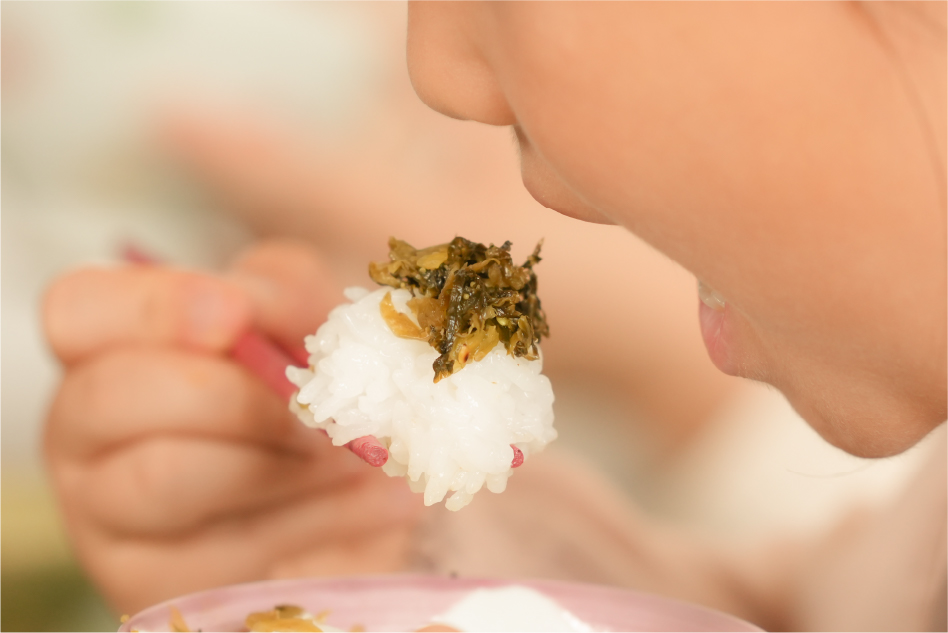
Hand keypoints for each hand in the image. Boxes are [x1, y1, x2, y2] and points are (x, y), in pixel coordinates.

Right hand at [43, 240, 422, 614]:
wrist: (361, 484)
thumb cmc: (314, 384)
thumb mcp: (306, 315)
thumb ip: (279, 292)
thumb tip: (248, 310)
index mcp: (111, 346)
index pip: (77, 309)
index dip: (152, 306)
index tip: (235, 315)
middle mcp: (85, 429)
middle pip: (114, 396)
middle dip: (240, 397)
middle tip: (320, 407)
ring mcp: (105, 514)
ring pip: (166, 477)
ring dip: (284, 461)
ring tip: (357, 454)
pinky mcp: (154, 583)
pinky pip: (230, 548)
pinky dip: (326, 516)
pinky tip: (384, 500)